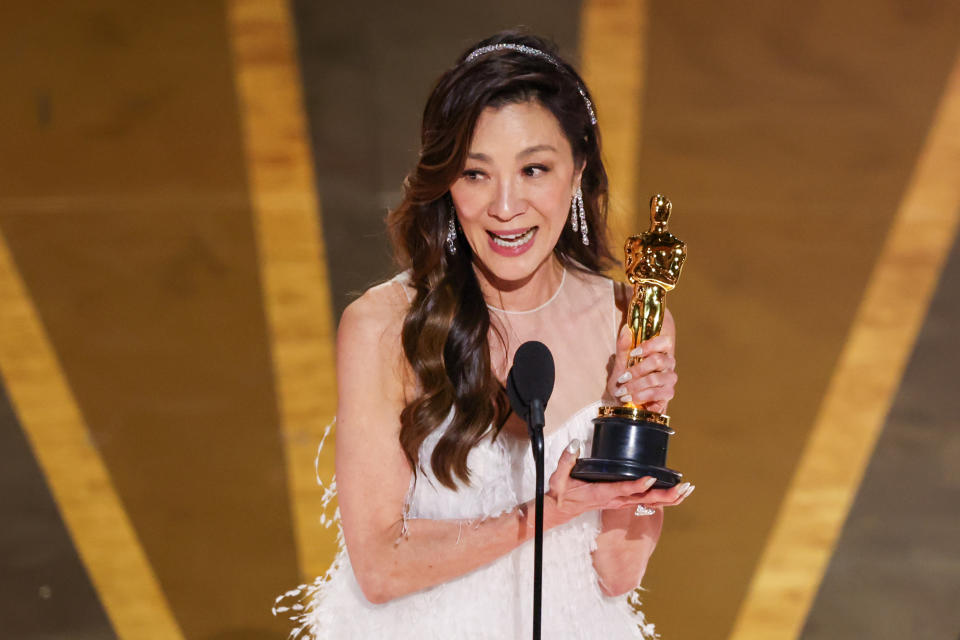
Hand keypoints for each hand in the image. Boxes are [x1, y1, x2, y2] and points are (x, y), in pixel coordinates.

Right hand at [545, 440, 691, 524]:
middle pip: (644, 499)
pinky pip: (646, 502)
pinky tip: (676, 495)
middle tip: (683, 488)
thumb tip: (574, 444)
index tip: (651, 479)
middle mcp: (615, 500)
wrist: (561, 509)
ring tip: (687, 490)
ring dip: (669, 497)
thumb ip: (566, 460)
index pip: (623, 489)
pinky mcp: (623, 501)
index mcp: (602, 493)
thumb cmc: (562, 492)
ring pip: (649, 502)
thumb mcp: (559, 477)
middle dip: (665, 495)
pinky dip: (663, 499)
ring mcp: (620, 502)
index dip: (637, 485)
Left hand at [606, 324, 676, 414]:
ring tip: (623, 392)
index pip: (664, 341)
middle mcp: (668, 363)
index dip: (649, 346)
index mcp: (660, 351)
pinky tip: (631, 398)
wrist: (624, 399)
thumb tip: (627, 330)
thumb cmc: (625, 378)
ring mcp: (670, 378)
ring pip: (654, 379)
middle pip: (658, 360)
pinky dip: (641, 396)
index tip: (633, 353)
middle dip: (636, 370)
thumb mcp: (620, 361)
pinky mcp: (668, 393)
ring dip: (635, 386)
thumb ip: (623, 346)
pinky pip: (657, 394)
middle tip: (622, 378)